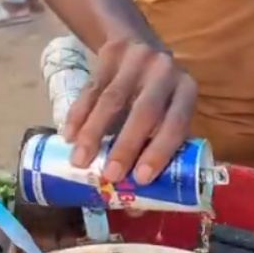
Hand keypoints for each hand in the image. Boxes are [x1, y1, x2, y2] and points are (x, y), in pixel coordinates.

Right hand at [61, 37, 196, 184]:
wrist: (136, 43)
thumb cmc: (155, 95)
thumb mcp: (164, 113)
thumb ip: (153, 152)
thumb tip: (135, 208)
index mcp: (186, 92)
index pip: (177, 124)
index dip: (160, 151)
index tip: (142, 178)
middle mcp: (165, 72)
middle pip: (144, 111)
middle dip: (126, 146)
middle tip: (109, 176)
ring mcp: (137, 59)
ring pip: (112, 100)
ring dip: (94, 133)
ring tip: (80, 162)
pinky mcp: (110, 55)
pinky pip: (90, 89)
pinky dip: (77, 115)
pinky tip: (67, 136)